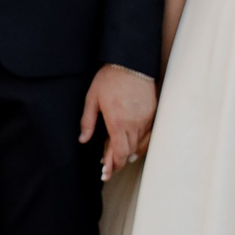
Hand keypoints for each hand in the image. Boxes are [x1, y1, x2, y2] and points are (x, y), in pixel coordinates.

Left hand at [81, 63, 155, 178]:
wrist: (131, 61)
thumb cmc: (109, 78)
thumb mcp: (92, 98)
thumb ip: (88, 121)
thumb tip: (83, 139)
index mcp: (117, 122)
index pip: (118, 153)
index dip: (113, 165)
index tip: (107, 172)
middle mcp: (133, 123)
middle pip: (129, 151)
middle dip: (119, 161)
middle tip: (109, 167)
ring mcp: (145, 118)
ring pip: (139, 144)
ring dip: (129, 152)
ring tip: (119, 156)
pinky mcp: (152, 112)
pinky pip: (148, 134)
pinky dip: (141, 143)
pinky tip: (134, 145)